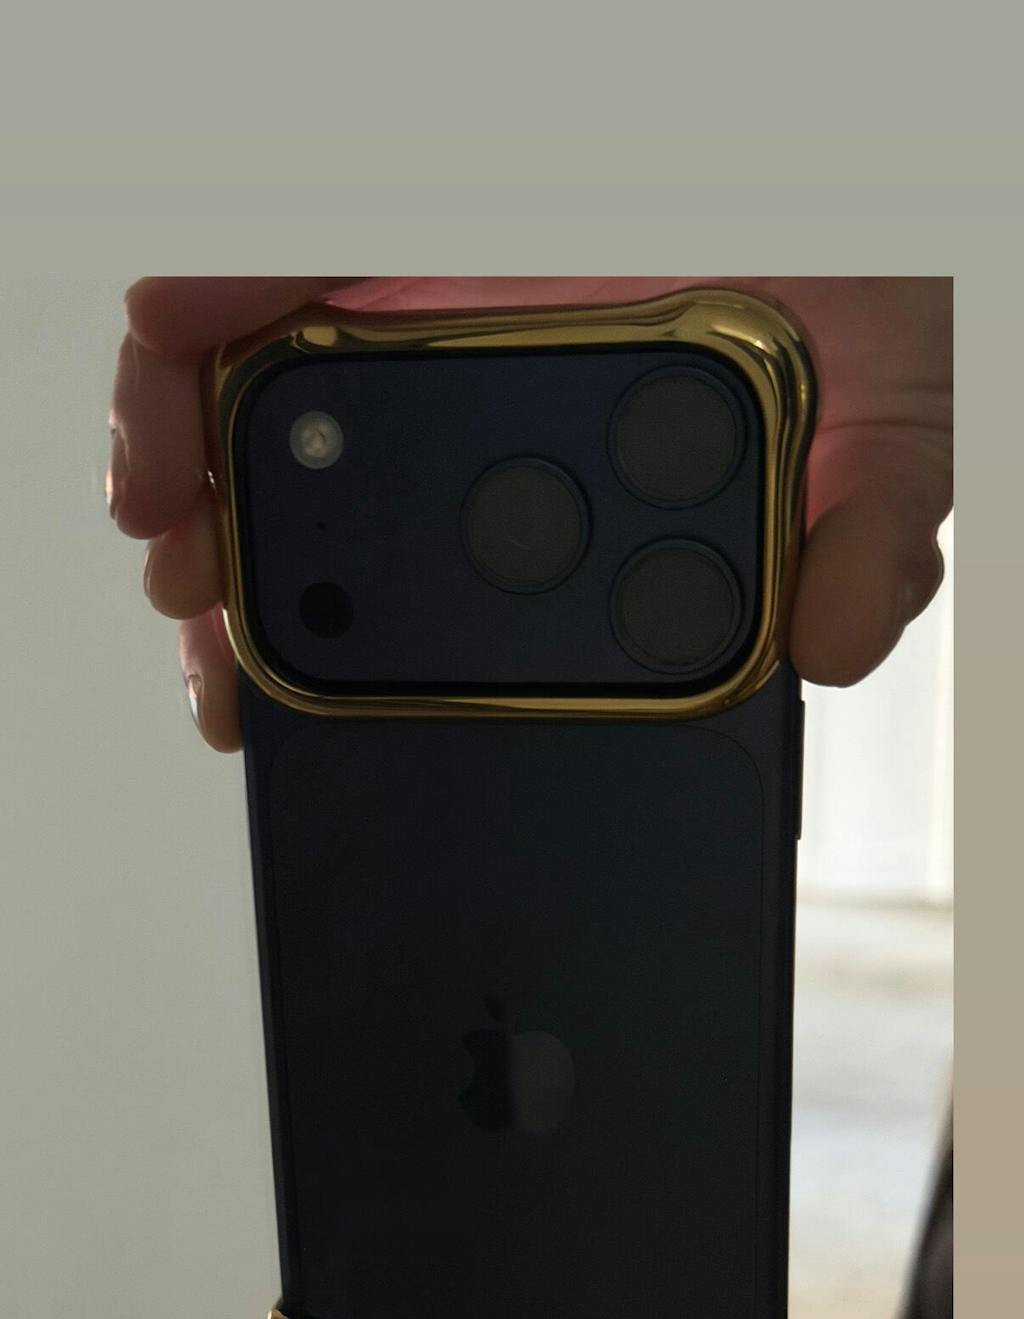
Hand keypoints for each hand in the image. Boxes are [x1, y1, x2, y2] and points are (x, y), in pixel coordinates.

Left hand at [109, 276, 951, 751]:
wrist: (814, 113)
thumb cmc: (834, 263)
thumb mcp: (885, 415)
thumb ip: (868, 537)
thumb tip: (834, 648)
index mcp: (580, 488)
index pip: (455, 605)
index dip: (366, 678)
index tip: (316, 729)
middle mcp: (486, 422)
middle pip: (329, 533)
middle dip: (254, 616)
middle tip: (228, 677)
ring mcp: (414, 325)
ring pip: (253, 435)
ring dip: (199, 515)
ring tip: (186, 577)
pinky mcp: (353, 231)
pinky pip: (223, 299)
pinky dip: (172, 364)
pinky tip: (164, 446)